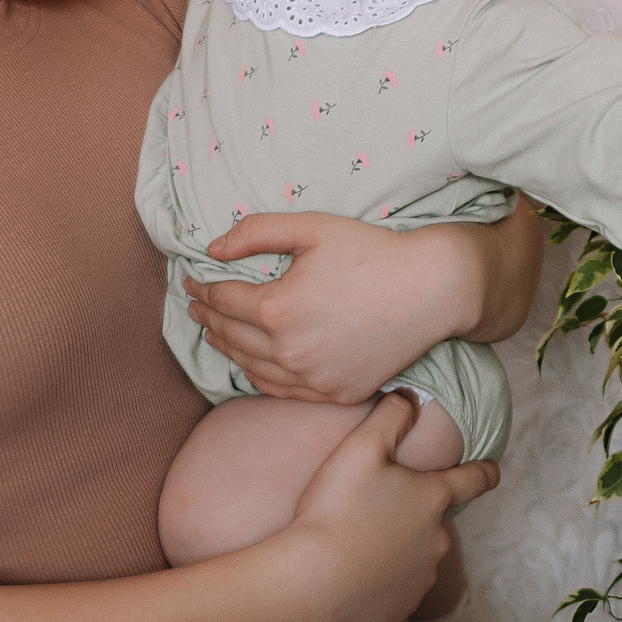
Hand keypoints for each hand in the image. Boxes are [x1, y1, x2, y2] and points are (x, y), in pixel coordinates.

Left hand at [190, 212, 478, 402]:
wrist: (430, 290)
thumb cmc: (372, 252)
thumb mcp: (311, 228)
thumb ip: (255, 232)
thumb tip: (212, 250)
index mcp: (277, 308)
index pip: (222, 300)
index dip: (202, 288)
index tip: (191, 281)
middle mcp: (289, 351)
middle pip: (231, 335)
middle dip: (208, 318)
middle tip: (195, 307)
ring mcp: (312, 378)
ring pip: (251, 367)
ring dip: (227, 348)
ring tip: (214, 334)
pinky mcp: (335, 394)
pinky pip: (282, 390)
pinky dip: (259, 376)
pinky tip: (252, 363)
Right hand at [283, 393, 500, 621]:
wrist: (311, 580)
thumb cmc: (334, 508)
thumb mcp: (360, 447)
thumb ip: (391, 416)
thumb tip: (410, 399)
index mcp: (433, 498)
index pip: (475, 479)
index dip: (485, 470)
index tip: (493, 469)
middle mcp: (438, 539)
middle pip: (435, 518)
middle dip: (414, 511)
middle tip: (375, 506)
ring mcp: (423, 575)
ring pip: (417, 553)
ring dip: (398, 546)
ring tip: (359, 540)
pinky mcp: (402, 605)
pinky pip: (398, 585)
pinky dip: (383, 577)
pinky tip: (355, 570)